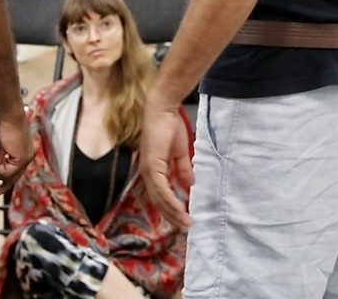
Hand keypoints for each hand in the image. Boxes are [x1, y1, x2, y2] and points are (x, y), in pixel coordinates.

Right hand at [0, 112, 33, 196]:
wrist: (9, 115)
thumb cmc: (2, 125)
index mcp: (23, 153)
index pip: (16, 173)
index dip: (6, 183)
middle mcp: (27, 157)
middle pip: (13, 178)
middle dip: (2, 184)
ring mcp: (26, 158)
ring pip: (8, 176)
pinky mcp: (23, 159)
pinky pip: (7, 172)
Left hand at [139, 96, 193, 229]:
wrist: (163, 110)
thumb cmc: (169, 127)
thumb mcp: (179, 152)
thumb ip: (183, 169)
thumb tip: (190, 184)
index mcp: (153, 170)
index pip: (160, 195)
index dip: (171, 208)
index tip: (183, 219)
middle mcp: (147, 174)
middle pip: (159, 202)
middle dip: (173, 216)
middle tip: (186, 228)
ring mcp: (148, 171)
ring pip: (160, 199)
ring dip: (173, 213)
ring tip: (186, 223)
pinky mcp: (152, 167)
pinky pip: (162, 190)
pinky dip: (171, 201)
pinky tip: (180, 210)